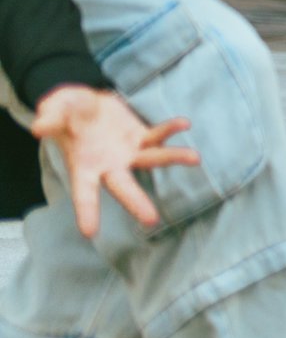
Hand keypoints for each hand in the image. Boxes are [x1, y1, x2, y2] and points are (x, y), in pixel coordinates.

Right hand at [31, 85, 197, 237]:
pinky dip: (170, 130)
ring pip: (152, 160)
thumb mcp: (54, 110)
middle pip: (123, 186)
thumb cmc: (65, 112)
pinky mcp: (142, 137)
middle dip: (136, 202)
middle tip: (151, 220)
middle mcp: (109, 165)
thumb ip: (50, 118)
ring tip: (195, 158)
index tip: (89, 233)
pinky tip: (184, 124)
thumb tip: (38, 127)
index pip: (83, 194)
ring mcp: (129, 153)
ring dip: (172, 158)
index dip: (86, 211)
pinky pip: (158, 135)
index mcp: (83, 166)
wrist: (85, 104)